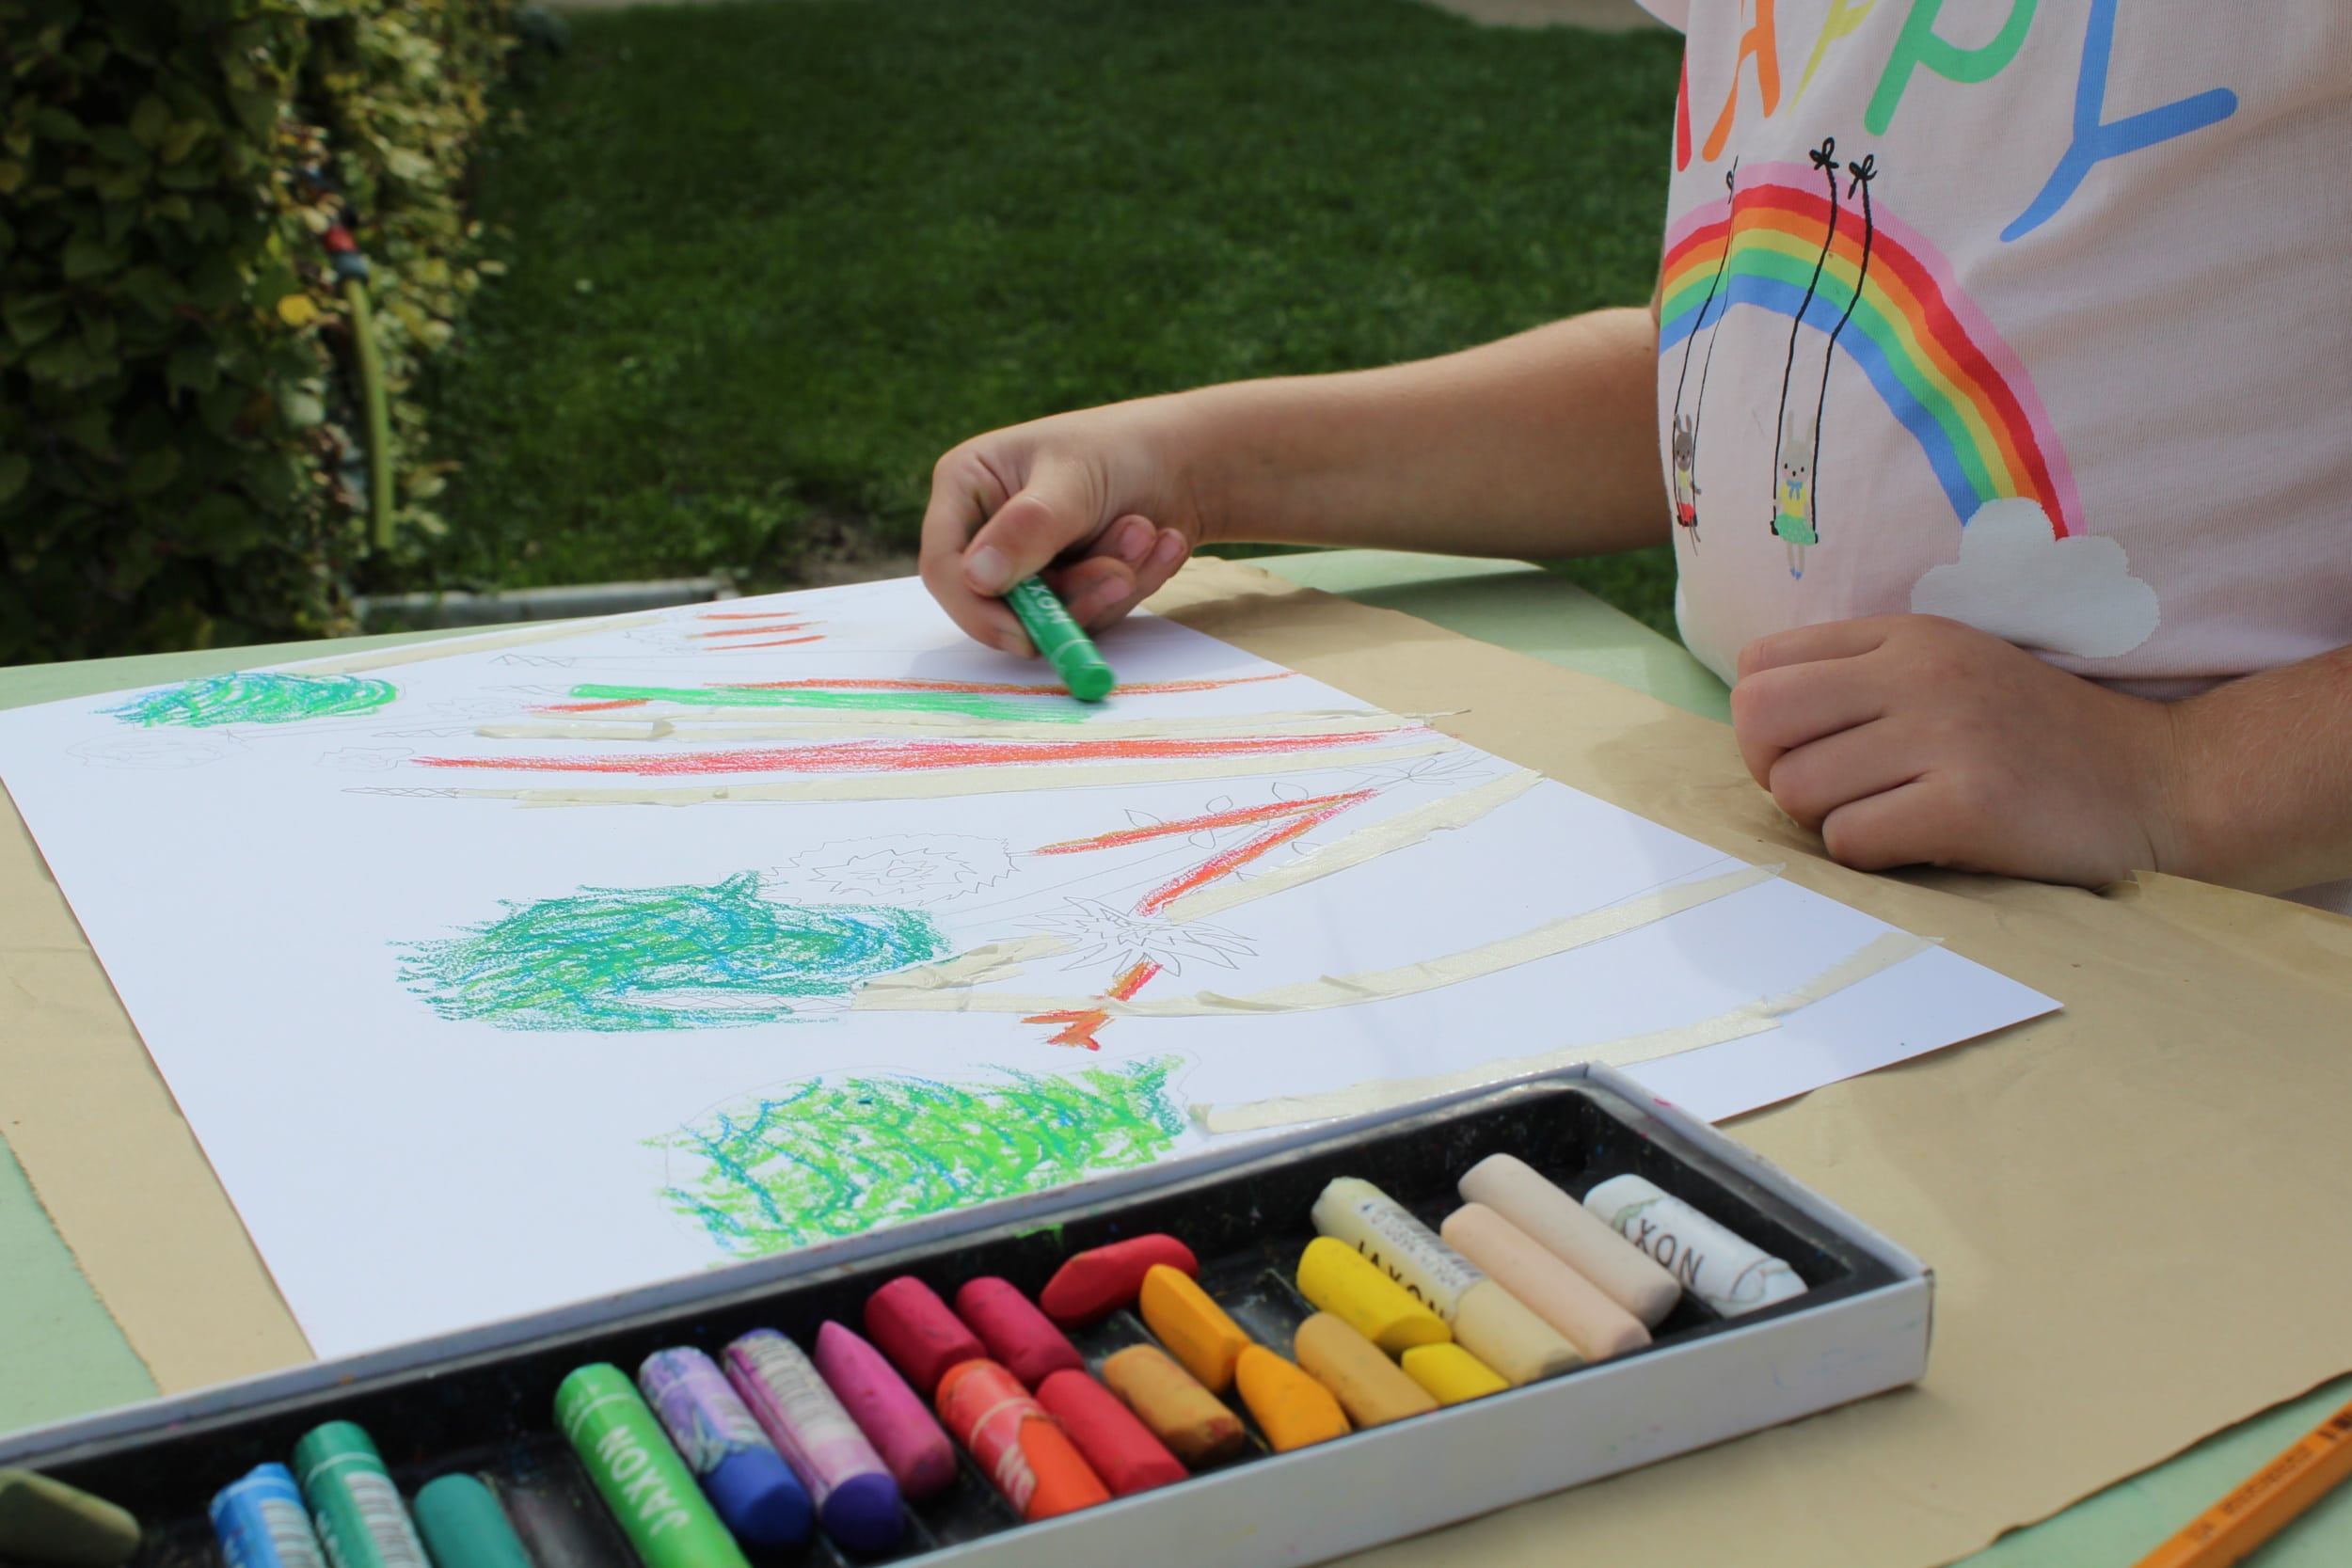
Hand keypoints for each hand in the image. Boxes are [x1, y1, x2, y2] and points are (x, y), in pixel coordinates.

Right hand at [920, 401, 1202, 654]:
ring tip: (1148, 531)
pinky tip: (1161, 544)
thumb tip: (977, 578)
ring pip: (1051, 616)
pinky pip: (1089, 618)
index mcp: (966, 486)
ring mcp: (1028, 566)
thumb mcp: (1074, 480)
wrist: (1186, 459)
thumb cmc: (1119, 448)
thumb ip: (1029, 528)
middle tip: (1122, 574)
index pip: (944, 565)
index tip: (1022, 635)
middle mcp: (988, 531)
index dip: (975, 608)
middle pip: (1001, 603)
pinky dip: (1130, 588)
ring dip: (1110, 584)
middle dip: (1071, 593)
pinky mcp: (1067, 590)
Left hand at [1730, 614, 2187, 886]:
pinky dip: (1868, 856)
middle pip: (1759, 721)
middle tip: (1829, 796)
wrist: (2160, 782)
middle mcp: (1920, 674)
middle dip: (1773, 771)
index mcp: (1906, 636)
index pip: (1760, 666)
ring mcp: (1946, 736)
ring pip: (1797, 788)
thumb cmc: (2033, 739)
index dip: (1764, 722)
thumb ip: (1859, 680)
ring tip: (1887, 817)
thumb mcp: (1949, 672)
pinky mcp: (1968, 805)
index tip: (1809, 751)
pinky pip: (1849, 840)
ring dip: (1824, 820)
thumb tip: (1753, 724)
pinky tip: (1920, 844)